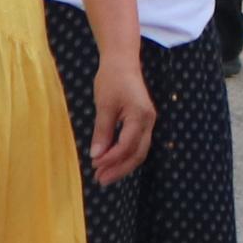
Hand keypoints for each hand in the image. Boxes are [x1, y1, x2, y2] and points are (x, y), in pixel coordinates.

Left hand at [87, 45, 154, 182]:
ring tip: (104, 175)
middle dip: (119, 169)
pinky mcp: (143, 122)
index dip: (111, 159)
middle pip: (138, 154)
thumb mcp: (104, 105)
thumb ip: (102, 131)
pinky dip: (125, 155)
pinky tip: (112, 162)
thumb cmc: (112, 79)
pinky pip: (137, 144)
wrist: (122, 62)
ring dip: (122, 165)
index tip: (94, 165)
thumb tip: (96, 155)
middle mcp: (149, 121)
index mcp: (140, 116)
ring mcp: (148, 122)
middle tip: (100, 180)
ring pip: (139, 151)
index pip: (127, 145)